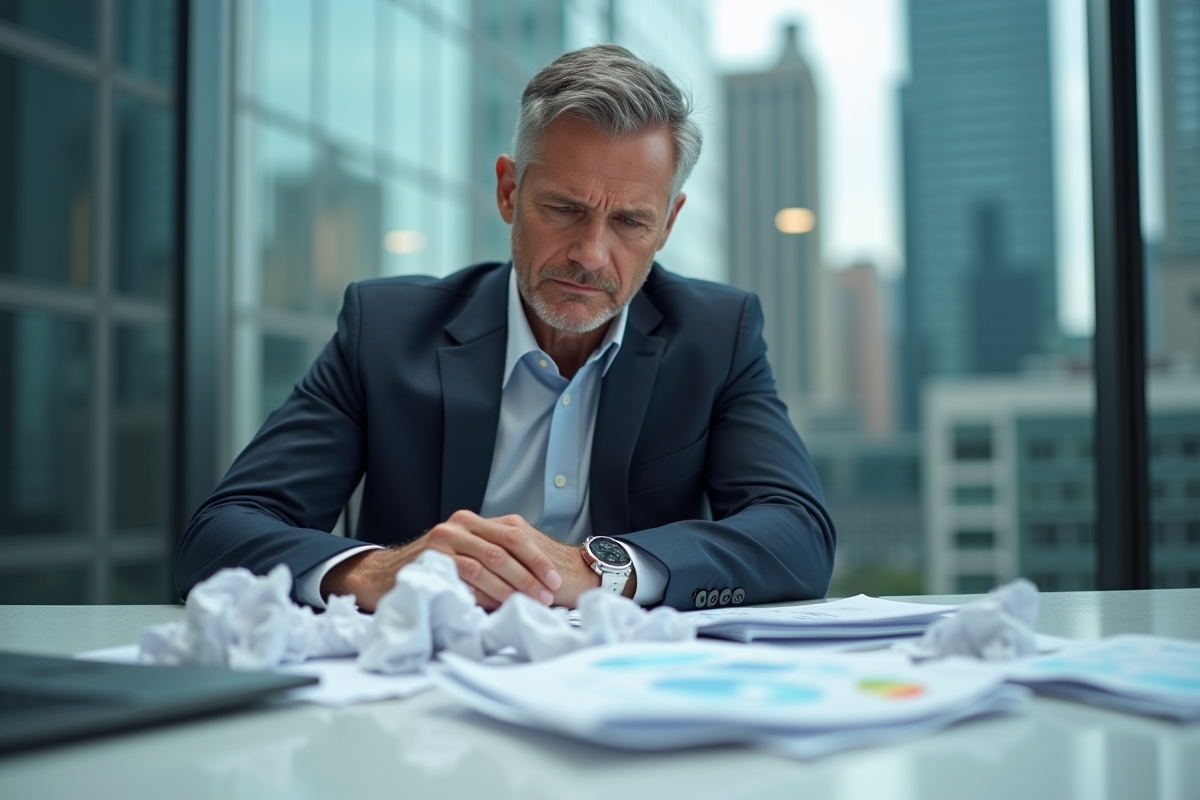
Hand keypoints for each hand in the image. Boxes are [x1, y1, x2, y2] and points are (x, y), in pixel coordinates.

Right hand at [322, 510, 606, 610]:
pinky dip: (487, 590)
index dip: (538, 558)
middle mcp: (460, 524)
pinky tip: (500, 604)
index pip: (515, 535)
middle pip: (507, 545)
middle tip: (547, 594)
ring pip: (490, 559)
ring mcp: (445, 538)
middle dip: (531, 573)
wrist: (382, 576)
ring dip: (514, 584)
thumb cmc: (430, 571)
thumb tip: (532, 584)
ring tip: (529, 602)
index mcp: (473, 522)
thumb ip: (491, 561)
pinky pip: (467, 573)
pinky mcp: (433, 556)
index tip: (554, 580)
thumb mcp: (463, 557)